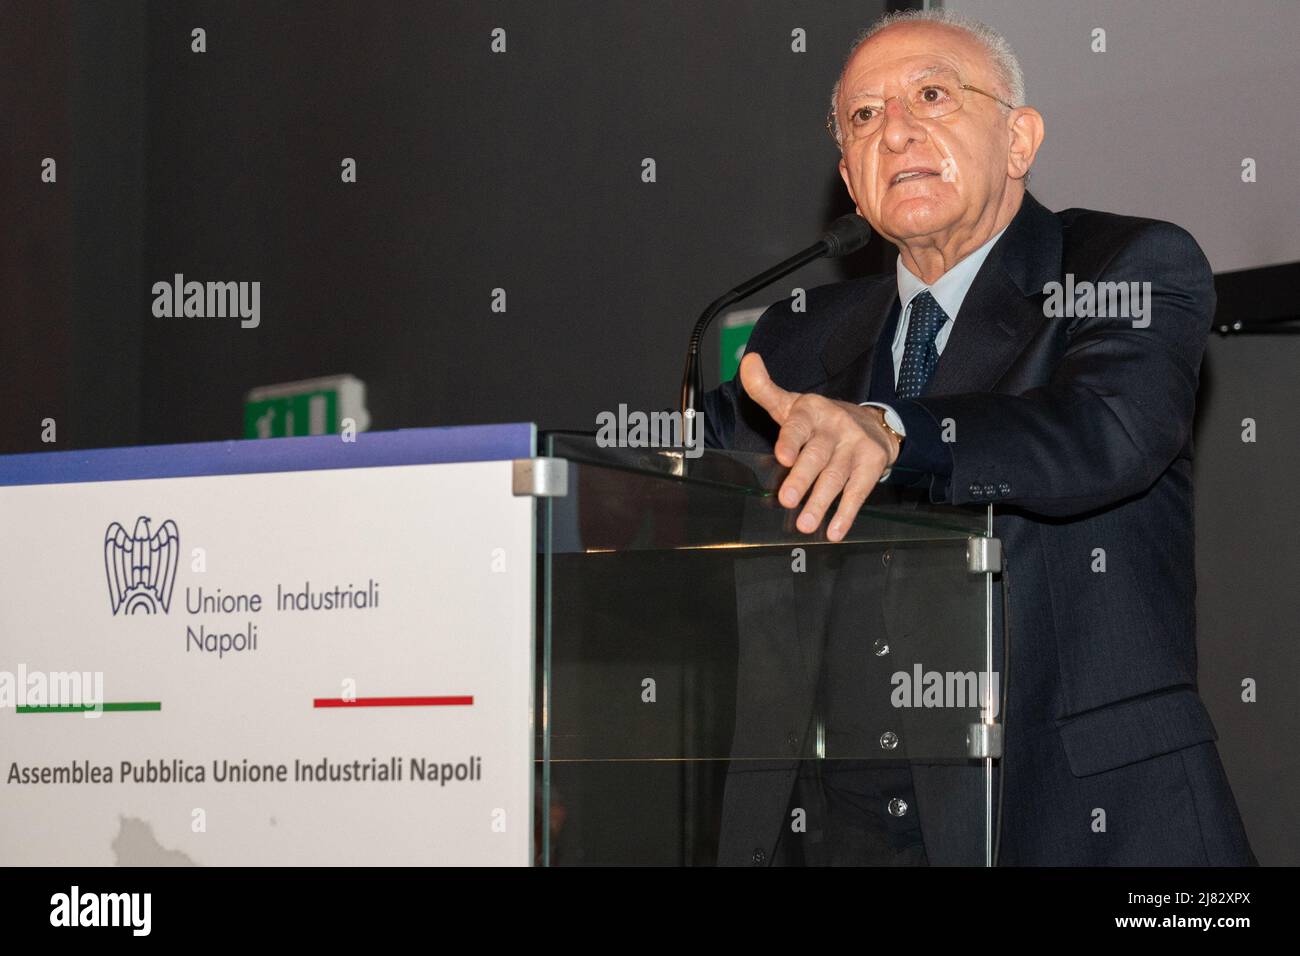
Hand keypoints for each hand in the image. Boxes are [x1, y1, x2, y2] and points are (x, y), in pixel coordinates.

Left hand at [739, 352, 899, 541]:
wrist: (875, 422)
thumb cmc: (820, 420)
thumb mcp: (793, 404)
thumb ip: (765, 390)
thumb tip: (747, 361)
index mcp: (810, 412)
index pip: (798, 426)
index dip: (791, 440)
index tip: (783, 456)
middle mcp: (834, 428)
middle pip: (817, 456)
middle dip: (802, 479)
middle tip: (786, 499)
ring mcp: (855, 446)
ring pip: (836, 477)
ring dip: (821, 502)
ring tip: (805, 524)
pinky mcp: (872, 464)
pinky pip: (858, 491)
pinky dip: (846, 513)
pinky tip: (834, 530)